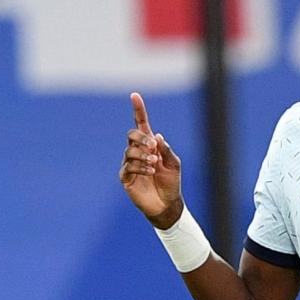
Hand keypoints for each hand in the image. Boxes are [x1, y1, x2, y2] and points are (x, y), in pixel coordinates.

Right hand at [119, 92, 183, 228]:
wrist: (167, 204)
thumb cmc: (171, 182)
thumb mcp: (173, 163)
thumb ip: (165, 149)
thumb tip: (156, 135)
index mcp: (150, 145)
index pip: (141, 124)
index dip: (138, 110)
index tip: (134, 95)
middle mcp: (138, 152)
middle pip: (131, 135)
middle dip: (141, 138)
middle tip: (153, 147)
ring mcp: (130, 164)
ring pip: (130, 151)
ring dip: (143, 155)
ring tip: (154, 164)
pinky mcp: (126, 177)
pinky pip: (128, 167)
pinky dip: (140, 167)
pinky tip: (150, 172)